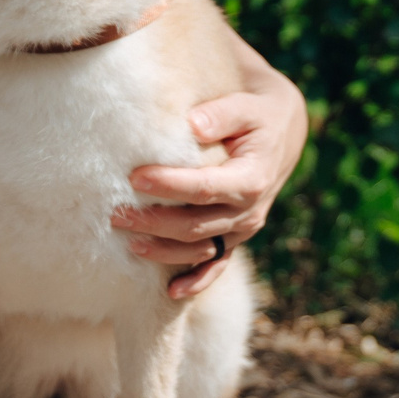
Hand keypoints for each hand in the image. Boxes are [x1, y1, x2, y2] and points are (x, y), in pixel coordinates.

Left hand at [115, 48, 307, 300]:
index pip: (205, 187)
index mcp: (252, 178)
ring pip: (200, 248)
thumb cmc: (257, 112)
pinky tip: (170, 293)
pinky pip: (216, 264)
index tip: (135, 178)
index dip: (170, 186)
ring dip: (163, 249)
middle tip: (116, 213)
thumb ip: (222, 113)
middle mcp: (249, 210)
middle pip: (196, 224)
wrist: (282, 130)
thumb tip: (192, 125)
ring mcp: (243, 228)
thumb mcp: (247, 104)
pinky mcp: (236, 236)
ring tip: (127, 242)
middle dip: (154, 222)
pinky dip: (195, 281)